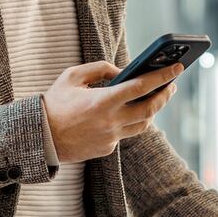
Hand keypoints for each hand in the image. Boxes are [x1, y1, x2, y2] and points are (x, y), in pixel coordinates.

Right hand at [44, 60, 179, 161]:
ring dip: (152, 110)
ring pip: (143, 125)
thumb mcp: (72, 76)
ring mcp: (110, 138)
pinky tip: (128, 112)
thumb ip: (100, 69)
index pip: (142, 87)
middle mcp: (110, 121)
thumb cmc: (54, 102)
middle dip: (165, 95)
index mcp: (103, 101)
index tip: (177, 67)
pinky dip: (129, 121)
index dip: (163, 76)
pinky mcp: (107, 148)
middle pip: (150, 109)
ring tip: (156, 97)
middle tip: (172, 84)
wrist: (40, 137)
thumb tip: (123, 72)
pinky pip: (125, 133)